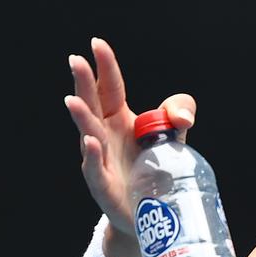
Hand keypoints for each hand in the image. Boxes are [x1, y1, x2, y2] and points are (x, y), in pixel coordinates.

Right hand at [64, 37, 196, 237]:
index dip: (105, 66)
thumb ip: (179, 114)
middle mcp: (104, 136)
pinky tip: (90, 141)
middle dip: (84, 83)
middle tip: (76, 60)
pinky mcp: (104, 185)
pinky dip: (92, 154)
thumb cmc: (156, 168)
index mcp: (119, 120)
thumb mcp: (173, 136)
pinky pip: (95, 167)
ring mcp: (100, 159)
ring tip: (73, 99)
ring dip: (81, 117)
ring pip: (88, 134)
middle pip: (93, 105)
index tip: (97, 43)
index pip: (110, 88)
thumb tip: (182, 117)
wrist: (150, 213)